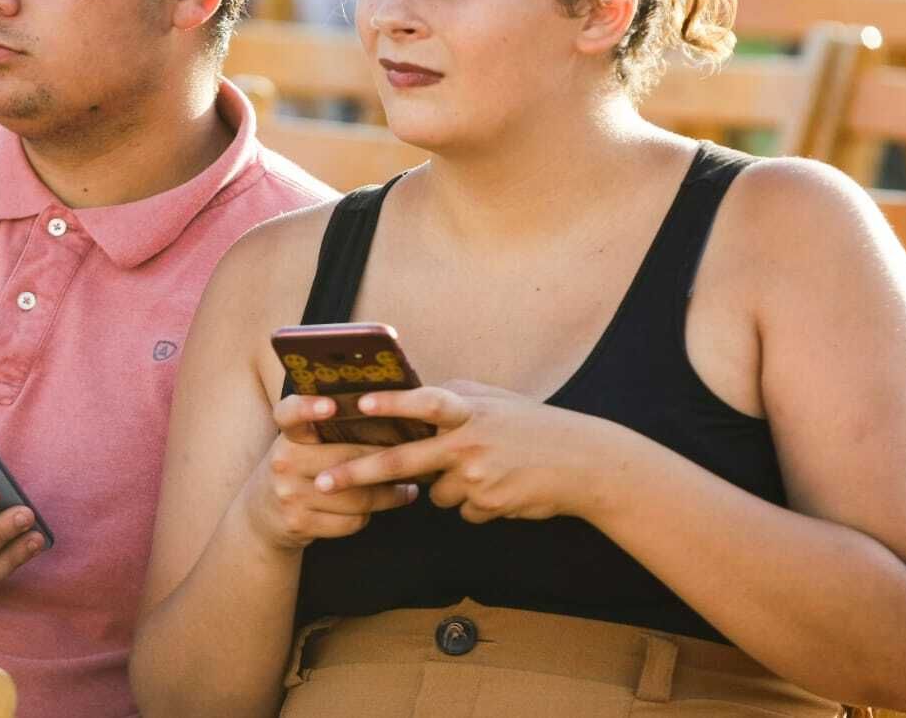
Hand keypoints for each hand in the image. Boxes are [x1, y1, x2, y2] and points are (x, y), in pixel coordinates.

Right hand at [240, 394, 417, 550]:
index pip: (290, 413)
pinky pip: (350, 521)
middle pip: (346, 458)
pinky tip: (374, 511)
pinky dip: (367, 517)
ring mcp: (288, 494)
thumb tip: (391, 422)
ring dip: (388, 496)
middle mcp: (283, 461)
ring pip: (355, 495)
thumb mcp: (301, 445)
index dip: (308, 407)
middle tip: (414, 460)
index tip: (331, 405)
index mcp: (288, 435)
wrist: (262, 516)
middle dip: (385, 462)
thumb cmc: (298, 469)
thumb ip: (328, 432)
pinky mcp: (298, 523)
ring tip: (406, 490)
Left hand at [311, 381, 602, 523]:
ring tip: (487, 470)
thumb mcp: (495, 400)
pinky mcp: (487, 504)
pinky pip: (461, 510)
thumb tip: (417, 396)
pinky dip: (475, 503)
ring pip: (434, 492)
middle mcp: (468, 442)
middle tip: (324, 482)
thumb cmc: (534, 426)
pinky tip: (501, 488)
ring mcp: (477, 477)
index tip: (359, 405)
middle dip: (358, 473)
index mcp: (469, 410)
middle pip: (403, 462)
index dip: (392, 403)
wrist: (582, 464)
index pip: (425, 402)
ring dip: (449, 486)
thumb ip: (455, 399)